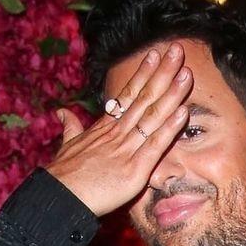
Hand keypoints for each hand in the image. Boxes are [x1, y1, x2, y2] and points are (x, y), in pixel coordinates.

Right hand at [47, 42, 193, 217]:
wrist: (59, 196)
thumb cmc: (63, 175)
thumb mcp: (67, 146)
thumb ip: (69, 127)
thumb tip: (61, 112)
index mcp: (105, 127)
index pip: (128, 95)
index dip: (143, 74)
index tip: (155, 55)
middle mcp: (117, 133)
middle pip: (144, 97)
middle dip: (162, 73)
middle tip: (177, 49)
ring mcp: (127, 149)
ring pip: (152, 116)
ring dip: (172, 94)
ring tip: (186, 72)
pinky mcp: (134, 170)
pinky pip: (155, 145)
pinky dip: (170, 128)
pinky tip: (183, 112)